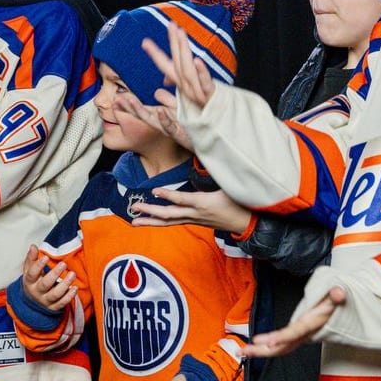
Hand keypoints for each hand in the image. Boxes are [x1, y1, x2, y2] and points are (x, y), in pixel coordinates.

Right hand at [20, 246, 78, 311]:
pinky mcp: (54, 307)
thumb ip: (31, 258)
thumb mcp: (29, 270)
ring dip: (65, 285)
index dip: (38, 265)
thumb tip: (33, 246)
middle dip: (54, 274)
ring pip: (55, 294)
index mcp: (29, 282)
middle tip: (64, 264)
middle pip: (45, 284)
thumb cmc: (33, 281)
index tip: (45, 256)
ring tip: (72, 274)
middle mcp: (37, 292)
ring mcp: (46, 301)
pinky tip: (75, 288)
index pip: (32, 274)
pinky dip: (69, 296)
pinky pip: (62, 303)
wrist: (33, 301)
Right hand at [113, 91, 193, 151]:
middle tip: (118, 98)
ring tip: (131, 100)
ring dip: (140, 110)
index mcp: (160, 117)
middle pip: (142, 115)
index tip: (117, 97)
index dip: (129, 104)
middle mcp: (162, 124)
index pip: (141, 110)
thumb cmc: (193, 123)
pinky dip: (164, 119)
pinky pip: (170, 126)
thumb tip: (156, 92)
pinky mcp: (180, 133)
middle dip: (129, 107)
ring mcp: (169, 129)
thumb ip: (168, 100)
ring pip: (152, 120)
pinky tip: (159, 111)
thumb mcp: (178, 109)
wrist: (207, 139)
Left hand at [130, 184, 252, 233]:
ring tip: (134, 221)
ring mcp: (193, 219)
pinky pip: (174, 222)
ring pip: (169, 222)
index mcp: (203, 204)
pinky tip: (151, 220)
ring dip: (151, 221)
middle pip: (169, 214)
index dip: (167, 195)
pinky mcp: (194, 221)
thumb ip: (217, 174)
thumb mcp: (230, 186)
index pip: (181, 199)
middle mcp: (195, 214)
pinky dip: (160, 222)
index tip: (153, 190)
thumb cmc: (239, 203)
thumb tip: (211, 157)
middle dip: (150, 211)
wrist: (246, 223)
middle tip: (134, 207)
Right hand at [139, 22, 217, 109]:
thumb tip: (164, 81)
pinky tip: (197, 60)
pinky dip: (201, 72)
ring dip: (184, 51)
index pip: (166, 66)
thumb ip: (174, 89)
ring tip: (181, 34)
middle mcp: (185, 88)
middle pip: (177, 63)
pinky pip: (205, 84)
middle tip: (172, 24)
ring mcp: (196, 93)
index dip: (156, 54)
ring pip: (187, 70)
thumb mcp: (185, 99)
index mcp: (181, 85)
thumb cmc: (201, 114)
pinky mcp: (210, 97)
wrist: (216, 131)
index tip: (145, 41)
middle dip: (174, 43)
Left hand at [244, 287, 344, 356]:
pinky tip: (253, 347)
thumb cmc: (335, 302)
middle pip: (283, 346)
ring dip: (260, 351)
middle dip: (264, 350)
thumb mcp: (336, 295)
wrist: (340, 313)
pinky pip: (279, 345)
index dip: (284, 337)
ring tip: (242, 351)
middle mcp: (304, 333)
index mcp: (312, 323)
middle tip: (245, 350)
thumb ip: (336, 294)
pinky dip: (266, 347)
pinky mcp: (295, 336)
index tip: (271, 342)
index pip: (297, 332)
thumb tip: (338, 293)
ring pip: (279, 348)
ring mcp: (299, 337)